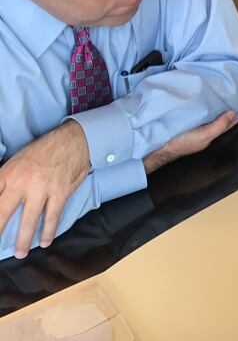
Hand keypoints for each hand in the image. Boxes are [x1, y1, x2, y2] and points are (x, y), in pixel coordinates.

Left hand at [0, 121, 89, 258]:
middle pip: (3, 212)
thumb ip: (6, 178)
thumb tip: (1, 195)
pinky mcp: (60, 192)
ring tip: (20, 253)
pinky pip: (52, 216)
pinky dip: (49, 231)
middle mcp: (22, 182)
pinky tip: (46, 241)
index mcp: (8, 172)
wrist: (73, 140)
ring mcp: (42, 188)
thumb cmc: (45, 150)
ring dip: (24, 239)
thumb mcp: (18, 159)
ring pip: (29, 219)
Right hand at [143, 106, 237, 174]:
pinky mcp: (185, 122)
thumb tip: (232, 113)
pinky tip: (205, 102)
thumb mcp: (204, 135)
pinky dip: (205, 108)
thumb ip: (219, 126)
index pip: (229, 123)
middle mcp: (205, 130)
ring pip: (211, 116)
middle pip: (222, 119)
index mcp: (211, 134)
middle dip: (231, 111)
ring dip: (219, 108)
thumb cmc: (182, 143)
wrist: (159, 147)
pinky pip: (200, 114)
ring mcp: (195, 127)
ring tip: (226, 98)